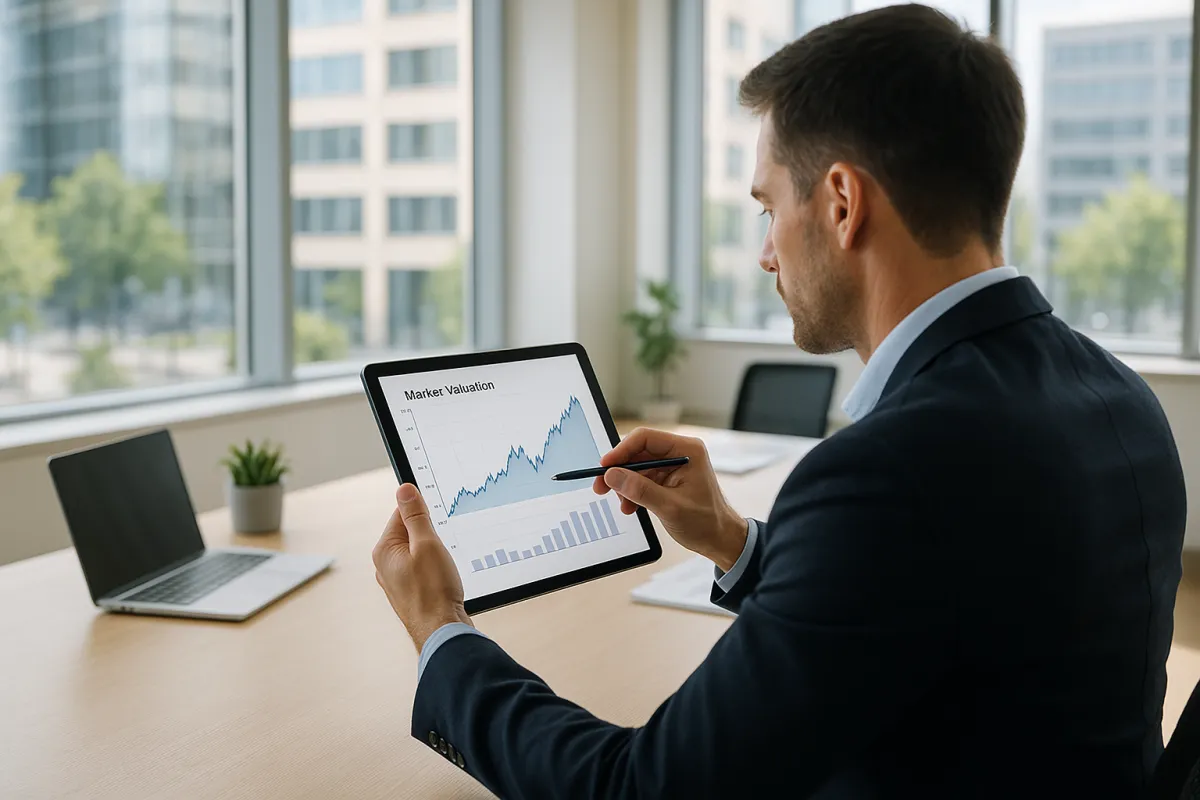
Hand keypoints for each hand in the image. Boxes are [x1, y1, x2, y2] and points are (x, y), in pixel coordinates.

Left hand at [372, 483, 472, 652]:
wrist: (442, 633)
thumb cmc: (433, 592)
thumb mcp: (427, 544)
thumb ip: (415, 515)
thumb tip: (404, 489)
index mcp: (384, 550)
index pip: (401, 514)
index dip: (423, 513)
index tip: (438, 518)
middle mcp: (386, 566)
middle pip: (411, 533)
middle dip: (431, 535)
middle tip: (443, 548)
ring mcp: (398, 581)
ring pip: (420, 552)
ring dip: (436, 554)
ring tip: (444, 568)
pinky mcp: (412, 592)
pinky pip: (424, 569)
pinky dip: (437, 569)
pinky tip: (445, 579)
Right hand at [592, 428, 746, 570]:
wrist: (720, 539)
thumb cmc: (706, 522)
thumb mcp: (669, 507)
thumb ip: (640, 490)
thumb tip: (613, 475)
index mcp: (687, 450)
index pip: (646, 438)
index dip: (621, 451)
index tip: (605, 466)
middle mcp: (680, 453)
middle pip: (639, 452)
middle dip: (619, 471)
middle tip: (602, 486)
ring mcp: (674, 466)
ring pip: (638, 467)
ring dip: (626, 485)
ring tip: (622, 504)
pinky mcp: (668, 478)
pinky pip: (643, 479)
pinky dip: (633, 492)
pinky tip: (630, 506)